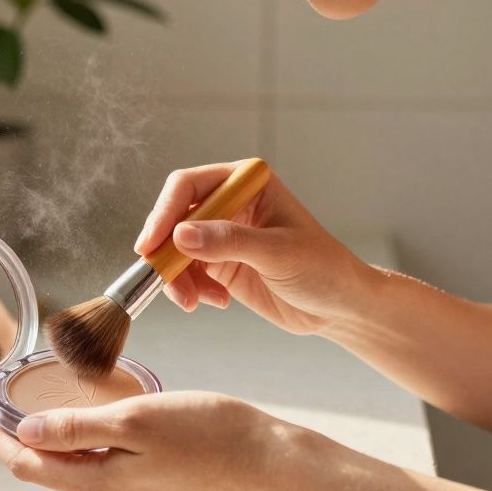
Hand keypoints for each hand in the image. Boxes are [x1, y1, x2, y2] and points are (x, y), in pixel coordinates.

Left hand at [0, 391, 293, 490]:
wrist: (271, 462)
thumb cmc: (212, 435)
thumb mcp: (136, 419)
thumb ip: (78, 428)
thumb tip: (26, 433)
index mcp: (101, 487)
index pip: (29, 468)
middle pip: (49, 473)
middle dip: (22, 440)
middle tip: (8, 403)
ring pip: (78, 471)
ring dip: (57, 443)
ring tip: (47, 405)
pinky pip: (106, 471)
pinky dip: (89, 447)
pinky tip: (97, 422)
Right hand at [134, 161, 372, 335]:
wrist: (338, 306)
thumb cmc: (322, 267)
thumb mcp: (277, 252)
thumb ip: (229, 241)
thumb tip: (181, 235)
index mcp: (247, 184)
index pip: (190, 186)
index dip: (166, 212)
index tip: (152, 242)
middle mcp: (230, 204)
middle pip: (175, 217)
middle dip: (166, 249)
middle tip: (163, 276)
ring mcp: (222, 236)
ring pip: (176, 250)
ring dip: (176, 276)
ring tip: (191, 300)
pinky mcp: (220, 265)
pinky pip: (187, 273)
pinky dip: (190, 290)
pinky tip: (215, 301)